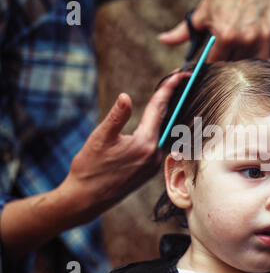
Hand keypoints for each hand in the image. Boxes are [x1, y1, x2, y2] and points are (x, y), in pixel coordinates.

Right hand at [61, 71, 190, 222]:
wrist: (86, 199)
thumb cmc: (89, 168)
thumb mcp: (100, 138)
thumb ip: (116, 117)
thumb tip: (126, 97)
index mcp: (145, 144)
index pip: (160, 109)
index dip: (169, 88)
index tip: (181, 74)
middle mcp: (155, 155)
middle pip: (165, 120)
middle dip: (172, 98)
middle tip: (180, 79)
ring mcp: (154, 165)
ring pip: (161, 133)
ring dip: (164, 115)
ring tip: (169, 96)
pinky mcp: (150, 171)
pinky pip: (157, 144)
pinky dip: (157, 131)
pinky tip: (156, 122)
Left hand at [158, 0, 269, 61]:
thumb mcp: (201, 13)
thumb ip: (183, 32)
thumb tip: (163, 40)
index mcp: (224, 36)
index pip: (216, 65)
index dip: (212, 65)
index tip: (212, 61)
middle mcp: (245, 39)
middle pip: (236, 66)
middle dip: (231, 62)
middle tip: (228, 52)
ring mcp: (264, 37)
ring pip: (257, 63)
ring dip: (251, 60)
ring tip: (244, 50)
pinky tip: (261, 45)